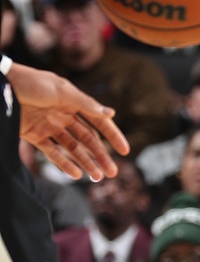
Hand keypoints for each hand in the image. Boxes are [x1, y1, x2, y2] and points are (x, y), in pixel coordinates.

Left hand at [8, 63, 128, 179]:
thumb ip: (86, 104)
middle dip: (101, 156)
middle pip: (88, 139)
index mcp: (74, 102)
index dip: (113, 136)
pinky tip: (75, 174)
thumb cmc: (33, 83)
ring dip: (85, 162)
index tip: (125, 151)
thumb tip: (111, 114)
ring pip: (73, 149)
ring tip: (97, 178)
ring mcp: (50, 126)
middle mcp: (64, 116)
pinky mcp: (34, 135)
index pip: (99, 122)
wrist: (3, 86)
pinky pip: (52, 153)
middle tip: (112, 172)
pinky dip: (64, 164)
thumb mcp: (62, 91)